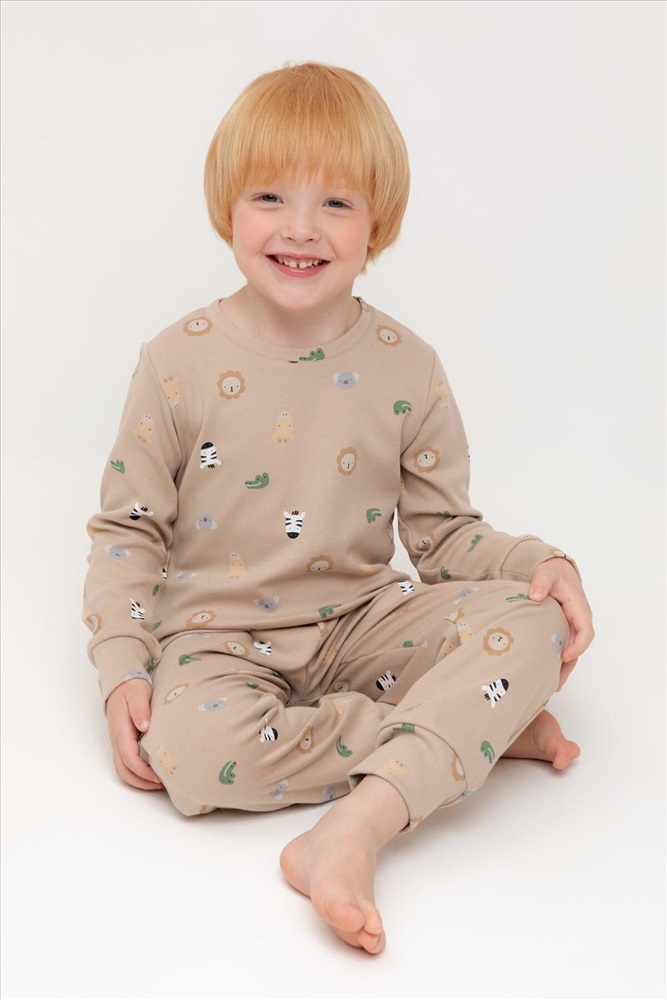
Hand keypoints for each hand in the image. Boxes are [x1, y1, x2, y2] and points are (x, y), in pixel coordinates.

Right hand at [106, 679, 163, 789]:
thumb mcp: (138, 693)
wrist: (121, 683)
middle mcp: (117, 739)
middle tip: (161, 785)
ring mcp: (118, 742)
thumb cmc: (131, 688)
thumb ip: (140, 709)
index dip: (143, 771)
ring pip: (123, 769)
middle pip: (123, 770)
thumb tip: (144, 726)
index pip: (129, 758)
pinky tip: (151, 773)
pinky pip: (125, 763)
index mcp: (121, 730)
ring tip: (158, 784)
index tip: (159, 777)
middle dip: (141, 781)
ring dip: (138, 780)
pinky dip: (136, 773)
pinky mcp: (122, 742)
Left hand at [528, 558, 593, 690]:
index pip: (585, 631)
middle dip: (569, 665)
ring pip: (572, 650)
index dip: (577, 645)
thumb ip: (541, 583)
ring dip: (564, 667)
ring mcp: (572, 626)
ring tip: (551, 685)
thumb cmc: (552, 573)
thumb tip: (535, 595)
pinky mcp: (564, 629)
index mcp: (579, 608)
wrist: (554, 571)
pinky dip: (557, 660)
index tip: (564, 656)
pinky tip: (546, 672)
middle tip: (556, 683)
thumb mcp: (546, 574)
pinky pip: (564, 646)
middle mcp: (579, 620)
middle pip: (579, 647)